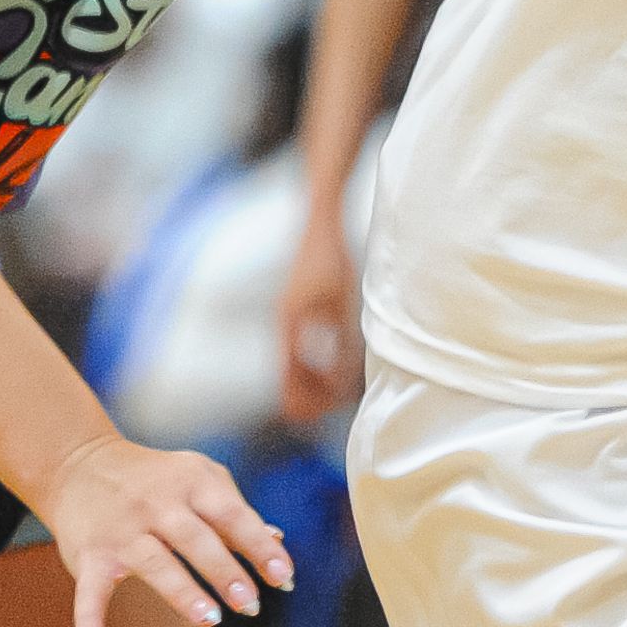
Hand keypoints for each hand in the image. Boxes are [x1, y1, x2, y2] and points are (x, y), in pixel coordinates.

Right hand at [39, 433, 295, 626]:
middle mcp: (157, 503)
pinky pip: (90, 589)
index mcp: (192, 483)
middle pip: (196, 539)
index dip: (260, 546)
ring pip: (155, 562)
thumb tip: (277, 542)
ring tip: (210, 619)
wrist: (78, 463)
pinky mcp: (90, 554)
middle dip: (225, 572)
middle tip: (251, 605)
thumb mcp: (197, 479)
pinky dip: (89, 618)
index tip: (283, 576)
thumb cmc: (153, 478)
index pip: (233, 515)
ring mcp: (123, 530)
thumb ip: (233, 512)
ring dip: (182, 592)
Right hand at [274, 210, 362, 430]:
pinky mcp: (297, 312)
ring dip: (315, 383)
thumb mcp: (343, 303)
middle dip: (311, 396)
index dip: (310, 400)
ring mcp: (288, 318)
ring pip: (292, 368)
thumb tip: (342, 385)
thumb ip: (342, 343)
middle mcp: (284, 324)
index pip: (290, 379)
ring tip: (342, 391)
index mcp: (290, 324)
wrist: (321, 220)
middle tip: (341, 404)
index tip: (335, 406)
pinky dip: (314, 367)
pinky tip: (336, 369)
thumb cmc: (333, 256)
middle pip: (287, 379)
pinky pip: (298, 352)